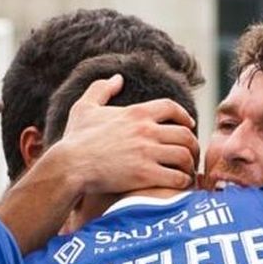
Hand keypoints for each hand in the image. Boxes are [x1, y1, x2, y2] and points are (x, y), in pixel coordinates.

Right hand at [56, 75, 199, 194]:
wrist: (69, 165)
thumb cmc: (75, 139)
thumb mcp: (84, 108)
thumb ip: (100, 89)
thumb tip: (117, 78)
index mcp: (136, 113)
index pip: (171, 108)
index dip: (184, 116)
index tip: (189, 125)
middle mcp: (146, 130)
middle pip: (185, 134)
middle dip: (193, 145)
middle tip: (192, 155)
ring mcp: (147, 153)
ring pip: (185, 156)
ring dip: (190, 165)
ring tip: (187, 172)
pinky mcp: (145, 175)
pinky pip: (177, 177)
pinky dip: (183, 182)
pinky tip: (180, 185)